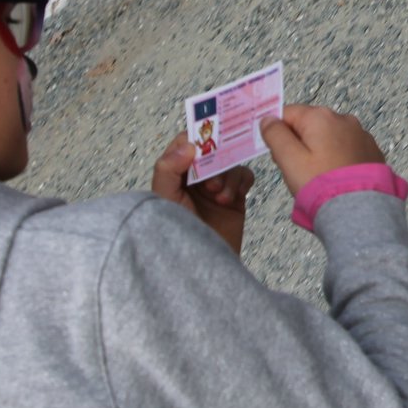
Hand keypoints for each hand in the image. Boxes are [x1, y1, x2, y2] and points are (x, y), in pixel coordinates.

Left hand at [151, 134, 254, 254]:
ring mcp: (215, 188)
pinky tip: (233, 198)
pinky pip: (244, 177)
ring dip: (227, 177)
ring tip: (219, 198)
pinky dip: (241, 182)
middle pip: (211, 151)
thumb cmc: (173, 235)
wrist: (199, 268)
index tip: (205, 143)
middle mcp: (194, 179)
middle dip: (214, 161)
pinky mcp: (234, 199)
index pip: (183, 144)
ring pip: (229, 163)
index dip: (195, 139)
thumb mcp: (163, 199)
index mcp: (173, 175)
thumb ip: (168, 169)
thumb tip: (189, 145)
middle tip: (210, 181)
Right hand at [260, 104, 385, 195]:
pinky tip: (337, 177)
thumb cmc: (320, 184)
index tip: (281, 157)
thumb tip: (268, 118)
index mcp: (321, 116)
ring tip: (319, 177)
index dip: (279, 134)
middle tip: (299, 172)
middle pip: (309, 125)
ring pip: (329, 137)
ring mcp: (361, 134)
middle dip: (300, 144)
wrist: (359, 209)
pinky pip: (347, 149)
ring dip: (320, 151)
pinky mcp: (372, 150)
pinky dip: (338, 159)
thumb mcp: (289, 160)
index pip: (288, 114)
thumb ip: (276, 135)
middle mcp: (344, 118)